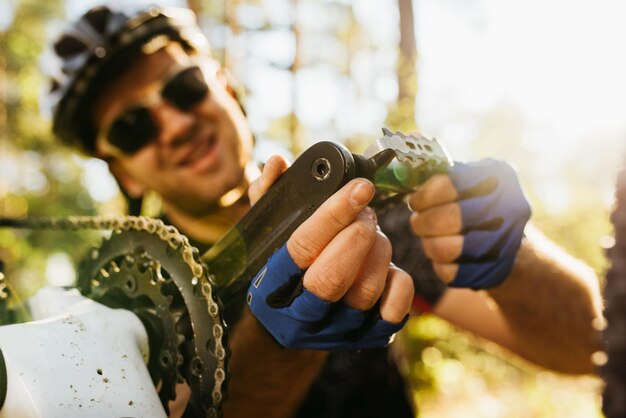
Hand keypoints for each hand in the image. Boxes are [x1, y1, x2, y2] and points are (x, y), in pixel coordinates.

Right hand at [246, 156, 413, 348]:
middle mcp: (300, 314)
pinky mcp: (367, 337)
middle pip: (331, 278)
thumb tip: (278, 164)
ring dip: (377, 250)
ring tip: (372, 233)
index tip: (360, 188)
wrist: (293, 329)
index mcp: (271, 286)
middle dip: (356, 235)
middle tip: (365, 212)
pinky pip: (394, 308)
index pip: (301, 248)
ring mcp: (336, 330)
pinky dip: (398, 281)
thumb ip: (268, 196)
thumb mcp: (267, 236)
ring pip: (365, 291)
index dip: (333, 215)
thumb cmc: (283, 270)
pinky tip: (386, 266)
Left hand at [408, 158, 530, 288]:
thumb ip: (442, 176)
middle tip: (418, 221)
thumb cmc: (478, 205)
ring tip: (431, 237)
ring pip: (444, 249)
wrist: (512, 245)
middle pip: (447, 219)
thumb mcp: (470, 179)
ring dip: (429, 243)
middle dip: (423, 222)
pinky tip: (444, 255)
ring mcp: (502, 243)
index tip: (416, 201)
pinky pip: (449, 272)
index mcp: (497, 178)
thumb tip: (402, 176)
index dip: (424, 196)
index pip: (448, 185)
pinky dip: (440, 264)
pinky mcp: (491, 273)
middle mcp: (507, 208)